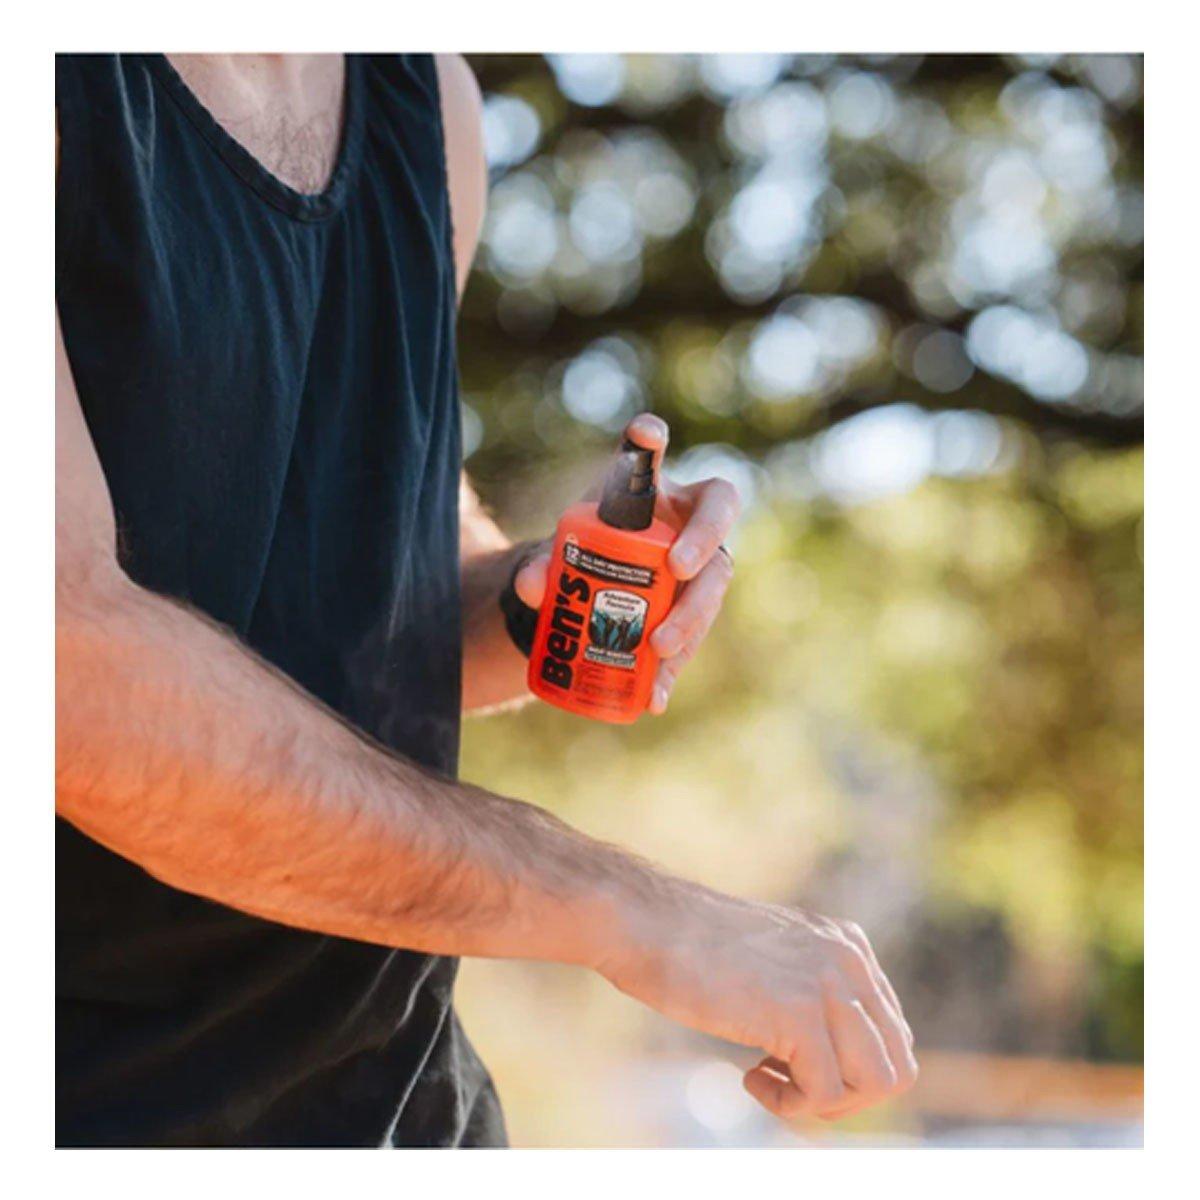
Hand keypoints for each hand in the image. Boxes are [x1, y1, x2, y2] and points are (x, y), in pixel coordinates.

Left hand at [515, 414, 740, 712]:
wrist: (589, 598)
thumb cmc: (581, 556)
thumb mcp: (558, 557)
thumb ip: (543, 565)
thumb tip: (536, 585)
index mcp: (648, 488)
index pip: (652, 454)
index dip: (649, 440)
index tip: (643, 432)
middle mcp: (686, 522)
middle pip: (712, 524)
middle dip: (701, 545)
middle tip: (678, 572)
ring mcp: (699, 570)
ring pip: (712, 587)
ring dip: (691, 619)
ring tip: (660, 652)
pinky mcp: (692, 617)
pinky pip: (691, 642)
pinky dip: (671, 672)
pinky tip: (652, 697)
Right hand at [601, 884, 917, 1122]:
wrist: (645, 924)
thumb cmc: (691, 948)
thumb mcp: (774, 962)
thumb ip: (813, 993)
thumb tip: (837, 1062)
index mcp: (850, 946)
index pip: (891, 1037)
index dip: (846, 1070)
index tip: (791, 1063)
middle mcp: (849, 960)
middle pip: (897, 1066)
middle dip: (847, 1094)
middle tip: (788, 1084)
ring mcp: (827, 983)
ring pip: (876, 1083)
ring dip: (825, 1102)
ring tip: (770, 1079)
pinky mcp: (798, 1013)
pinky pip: (825, 1094)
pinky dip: (788, 1104)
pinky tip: (747, 1074)